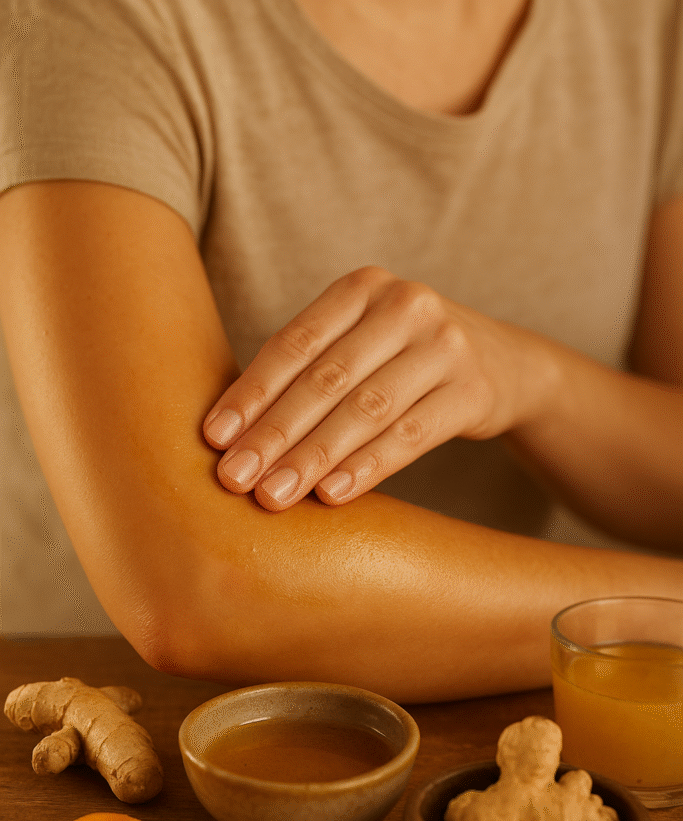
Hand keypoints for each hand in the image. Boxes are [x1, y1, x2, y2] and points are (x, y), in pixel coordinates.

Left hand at [203, 266, 555, 510]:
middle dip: (274, 433)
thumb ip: (310, 369)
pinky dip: (368, 467)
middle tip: (234, 479)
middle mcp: (406, 305)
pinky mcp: (473, 391)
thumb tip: (230, 436)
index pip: (295, 343)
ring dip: (313, 458)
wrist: (504, 364)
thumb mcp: (362, 341)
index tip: (214, 438)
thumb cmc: (403, 358)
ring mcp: (445, 346)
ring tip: (273, 495)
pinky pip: (411, 436)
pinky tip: (332, 495)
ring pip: (366, 409)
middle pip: (326, 378)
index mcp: (363, 287)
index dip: (252, 392)